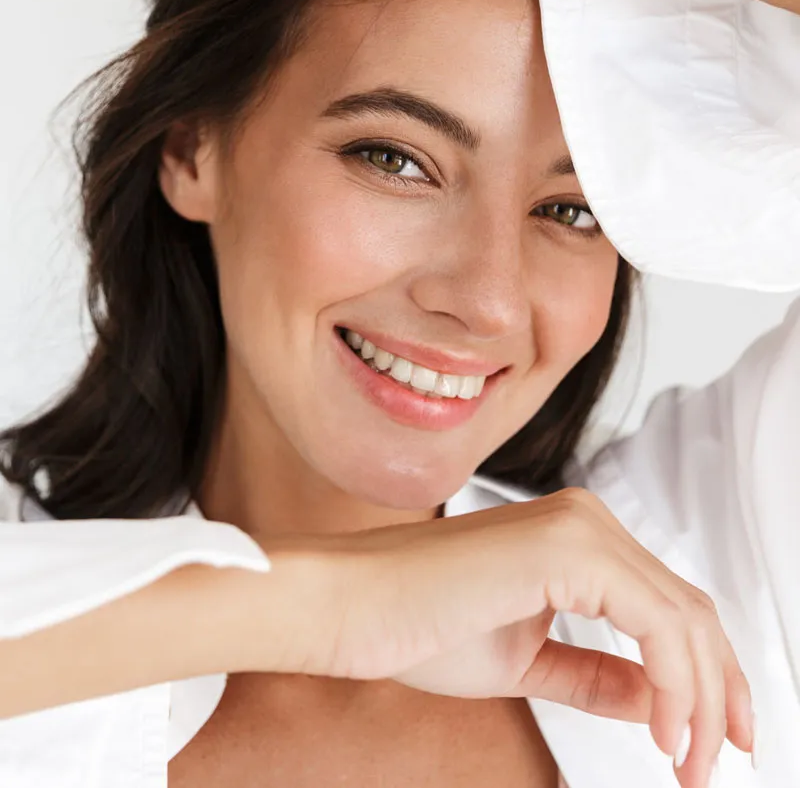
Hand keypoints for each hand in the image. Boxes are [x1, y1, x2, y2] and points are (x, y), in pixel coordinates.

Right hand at [265, 489, 751, 787]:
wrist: (347, 605)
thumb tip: (656, 702)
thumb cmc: (414, 624)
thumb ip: (594, 675)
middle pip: (688, 608)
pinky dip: (675, 681)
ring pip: (683, 615)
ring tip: (689, 761)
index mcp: (575, 535)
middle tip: (712, 760)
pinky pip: (655, 620)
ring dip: (700, 694)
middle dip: (716, 689)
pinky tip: (664, 730)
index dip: (704, 673)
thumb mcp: (525, 661)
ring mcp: (578, 526)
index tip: (710, 738)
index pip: (667, 604)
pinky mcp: (566, 548)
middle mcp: (586, 518)